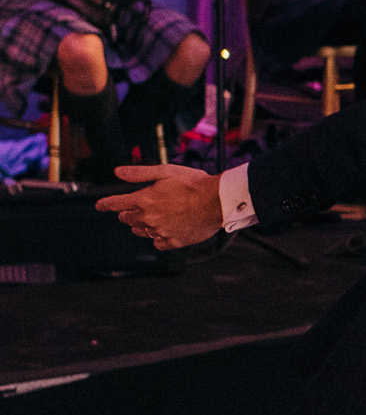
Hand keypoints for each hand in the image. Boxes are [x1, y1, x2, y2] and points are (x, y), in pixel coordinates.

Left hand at [96, 163, 221, 250]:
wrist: (217, 201)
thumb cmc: (193, 184)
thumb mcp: (164, 171)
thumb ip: (139, 173)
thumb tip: (118, 172)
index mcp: (145, 199)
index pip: (116, 203)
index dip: (105, 204)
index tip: (99, 205)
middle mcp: (149, 218)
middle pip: (128, 219)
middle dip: (125, 214)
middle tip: (128, 211)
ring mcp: (161, 231)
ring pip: (142, 231)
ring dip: (139, 226)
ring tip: (146, 220)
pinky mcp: (174, 241)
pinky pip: (158, 243)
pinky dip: (157, 238)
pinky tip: (162, 231)